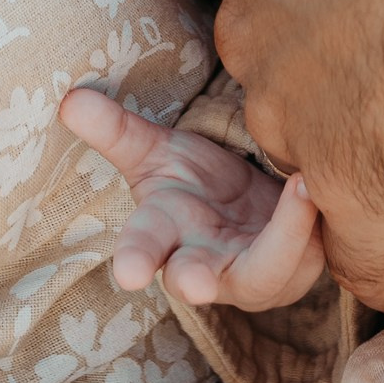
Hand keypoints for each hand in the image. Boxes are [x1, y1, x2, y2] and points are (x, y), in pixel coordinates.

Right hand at [60, 85, 325, 308]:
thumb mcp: (156, 153)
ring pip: (264, 272)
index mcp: (163, 234)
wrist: (255, 201)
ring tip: (300, 187)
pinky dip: (311, 220)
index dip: (134, 259)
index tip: (127, 274)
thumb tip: (69, 100)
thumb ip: (116, 131)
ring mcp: (254, 270)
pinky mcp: (299, 264)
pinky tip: (314, 180)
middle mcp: (206, 262)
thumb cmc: (197, 184)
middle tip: (197, 281)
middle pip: (197, 278)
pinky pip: (307, 254)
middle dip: (198, 280)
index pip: (142, 247)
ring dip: (282, 240)